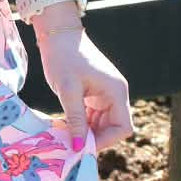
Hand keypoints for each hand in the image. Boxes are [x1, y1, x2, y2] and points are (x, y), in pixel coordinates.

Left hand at [34, 18, 132, 152]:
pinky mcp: (94, 94)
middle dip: (93, 138)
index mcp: (116, 92)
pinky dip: (80, 124)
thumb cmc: (64, 57)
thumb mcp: (68, 90)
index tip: (82, 147)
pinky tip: (64, 127)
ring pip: (101, 124)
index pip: (122, 127)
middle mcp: (115, 94)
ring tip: (64, 137)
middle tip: (70, 145)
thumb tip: (79, 147)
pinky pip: (91, 117)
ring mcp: (105, 94)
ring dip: (85, 133)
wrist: (57, 33)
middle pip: (112, 128)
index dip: (105, 141)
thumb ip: (75, 119)